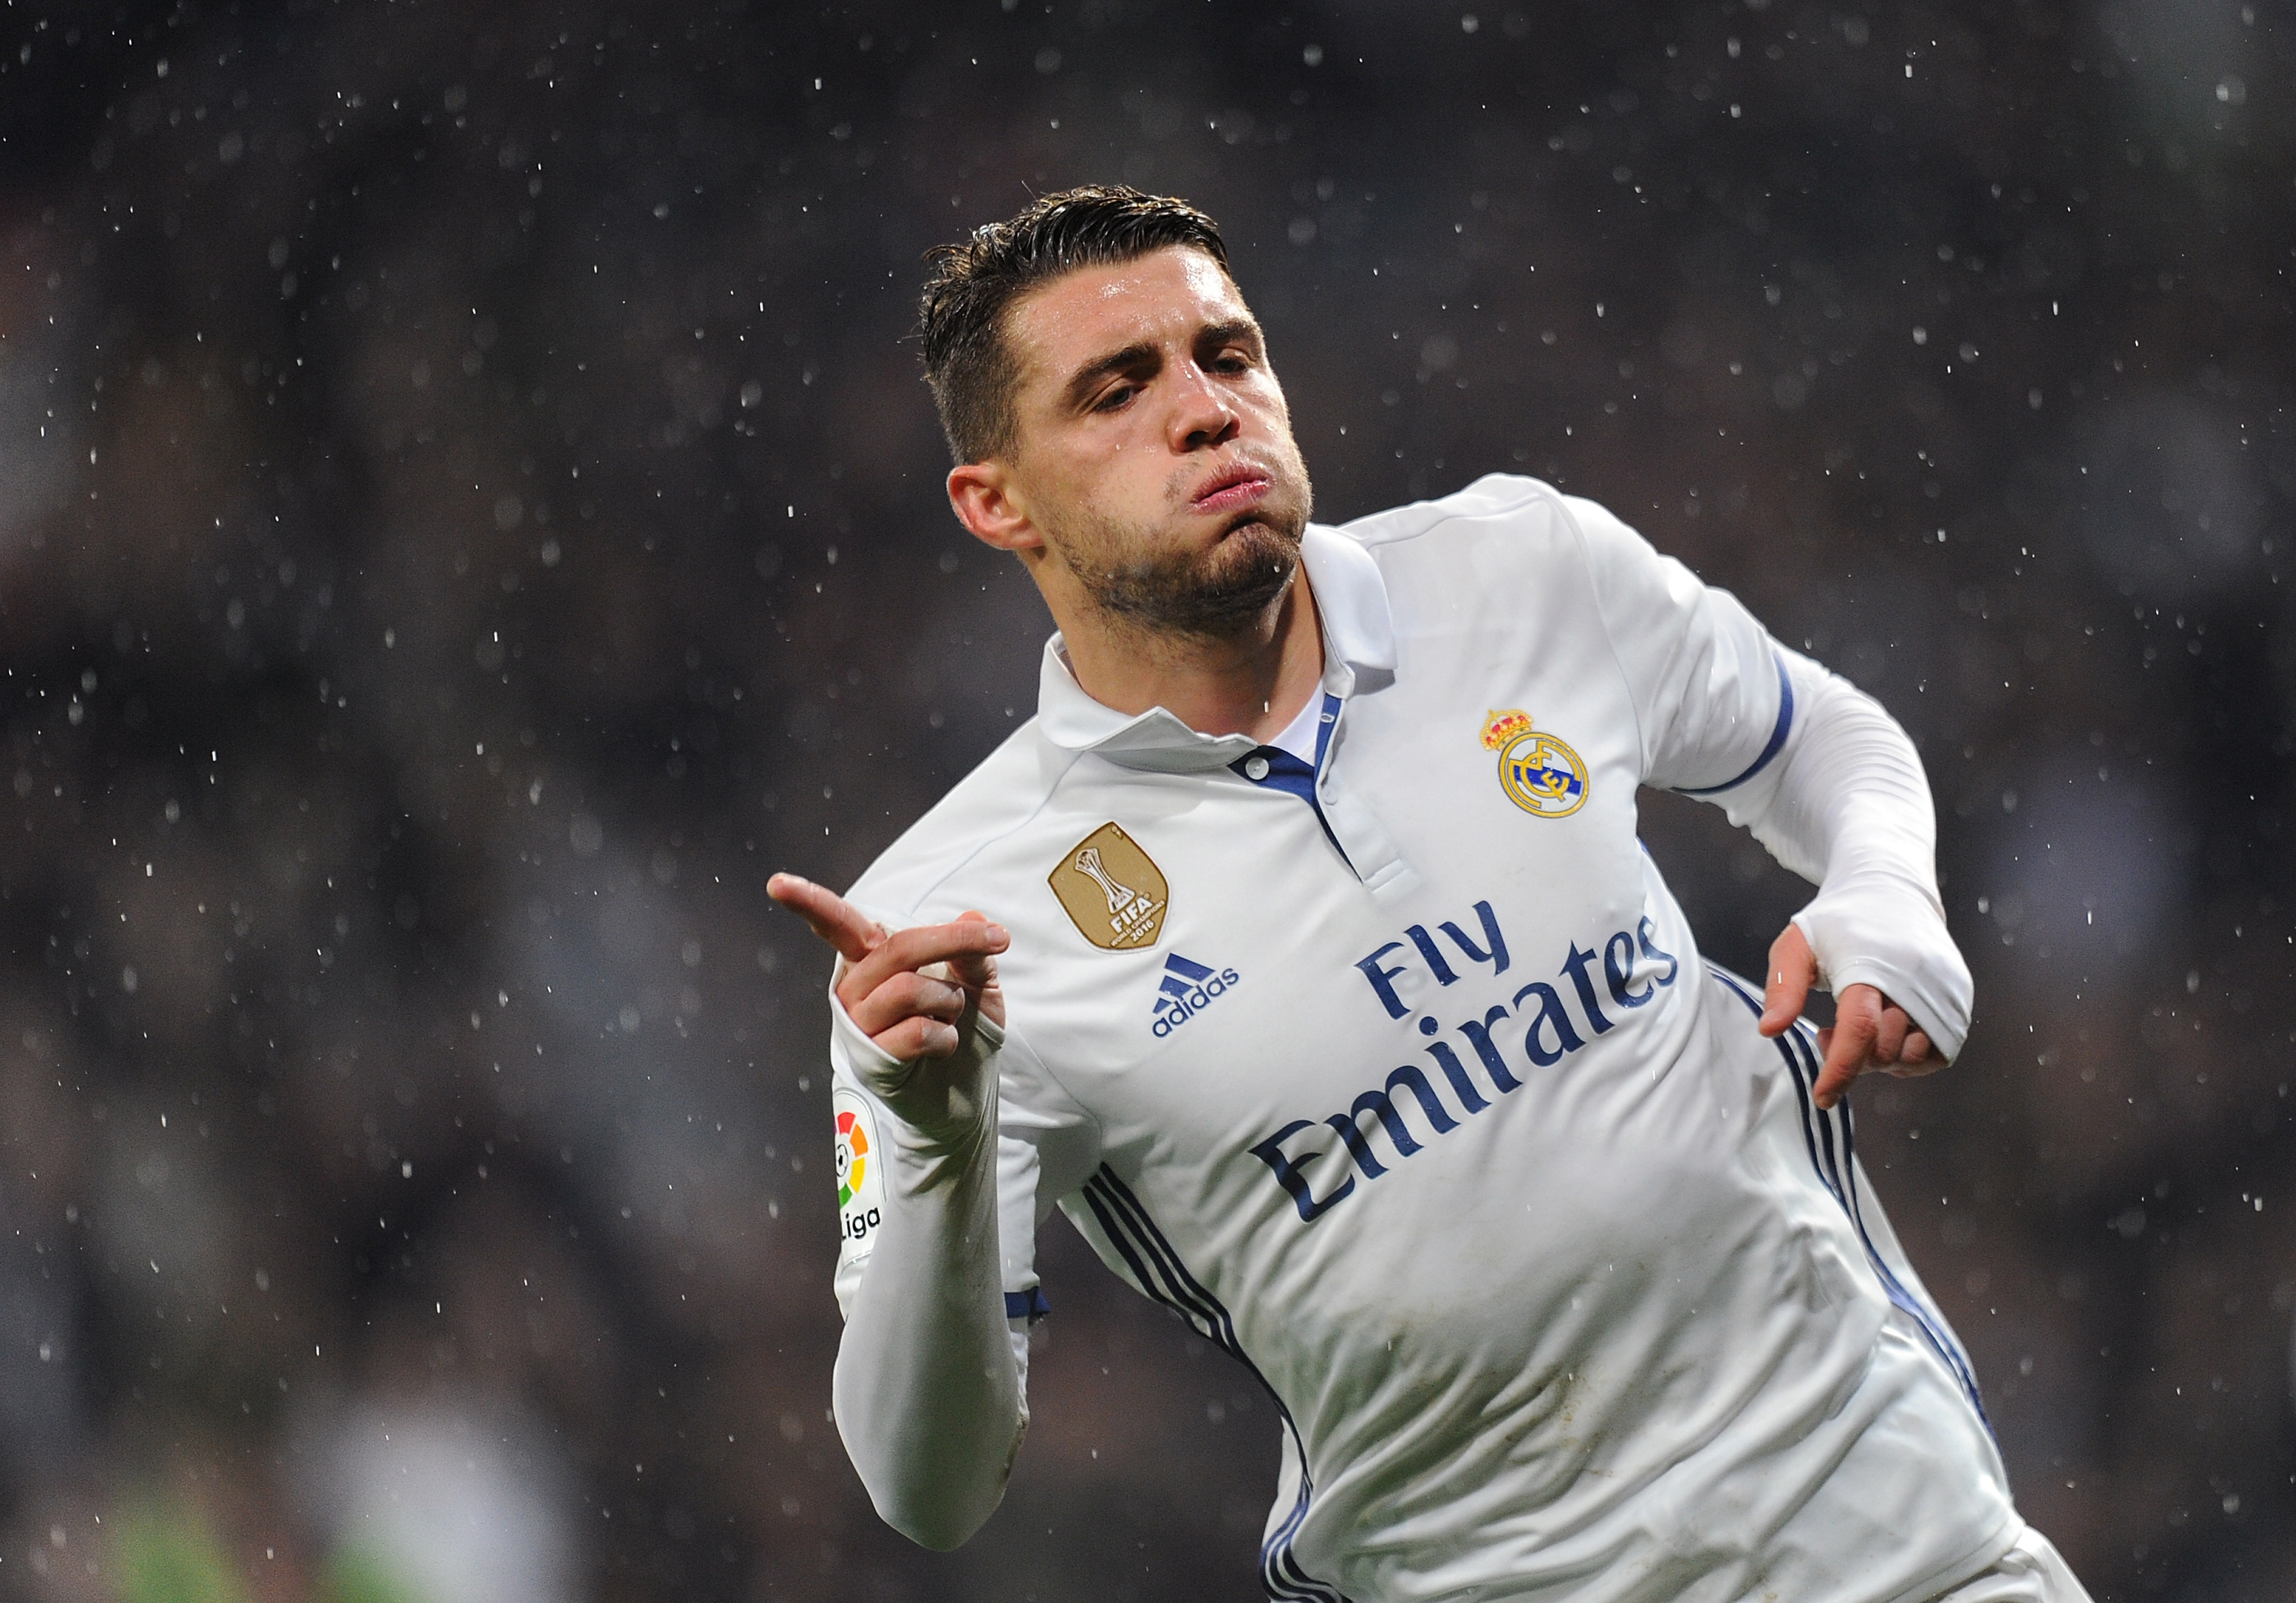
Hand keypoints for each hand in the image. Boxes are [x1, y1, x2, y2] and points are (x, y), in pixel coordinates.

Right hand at [768, 873, 1008, 1058]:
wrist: (966, 1096)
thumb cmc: (965, 1031)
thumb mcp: (979, 985)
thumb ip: (972, 953)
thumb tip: (974, 917)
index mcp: (872, 960)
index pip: (838, 925)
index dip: (808, 902)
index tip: (777, 884)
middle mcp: (857, 988)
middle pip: (899, 948)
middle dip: (953, 941)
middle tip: (999, 939)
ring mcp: (860, 1025)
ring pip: (909, 989)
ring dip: (950, 1002)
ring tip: (950, 1018)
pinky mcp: (873, 1060)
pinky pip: (916, 1032)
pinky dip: (944, 1037)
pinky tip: (941, 1048)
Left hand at [1758, 922, 1945, 1110]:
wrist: (1893, 892)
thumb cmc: (1839, 922)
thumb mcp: (1797, 945)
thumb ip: (1783, 987)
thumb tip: (1770, 1030)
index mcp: (1872, 966)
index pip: (1860, 1029)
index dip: (1841, 1070)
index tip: (1823, 1097)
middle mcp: (1916, 980)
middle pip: (1885, 1049)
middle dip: (1854, 1056)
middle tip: (1831, 1032)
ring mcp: (1943, 991)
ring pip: (1913, 1056)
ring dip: (1882, 1057)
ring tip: (1862, 1026)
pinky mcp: (1959, 999)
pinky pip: (1936, 1052)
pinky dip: (1910, 1055)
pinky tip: (1888, 1031)